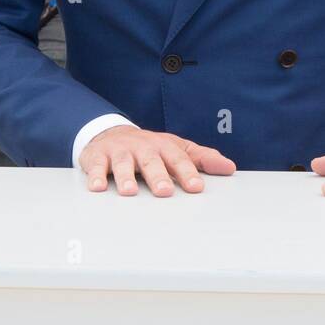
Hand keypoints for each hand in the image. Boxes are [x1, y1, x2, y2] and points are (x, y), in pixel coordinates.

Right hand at [79, 124, 236, 195]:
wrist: (110, 133)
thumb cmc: (149, 147)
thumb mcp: (176, 149)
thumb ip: (202, 159)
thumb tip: (230, 168)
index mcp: (163, 146)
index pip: (178, 159)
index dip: (187, 173)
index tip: (196, 188)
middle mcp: (142, 147)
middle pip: (150, 161)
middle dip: (157, 176)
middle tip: (164, 192)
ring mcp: (119, 151)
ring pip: (122, 163)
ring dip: (125, 177)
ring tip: (130, 192)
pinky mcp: (97, 157)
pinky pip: (95, 167)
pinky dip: (95, 176)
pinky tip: (98, 187)